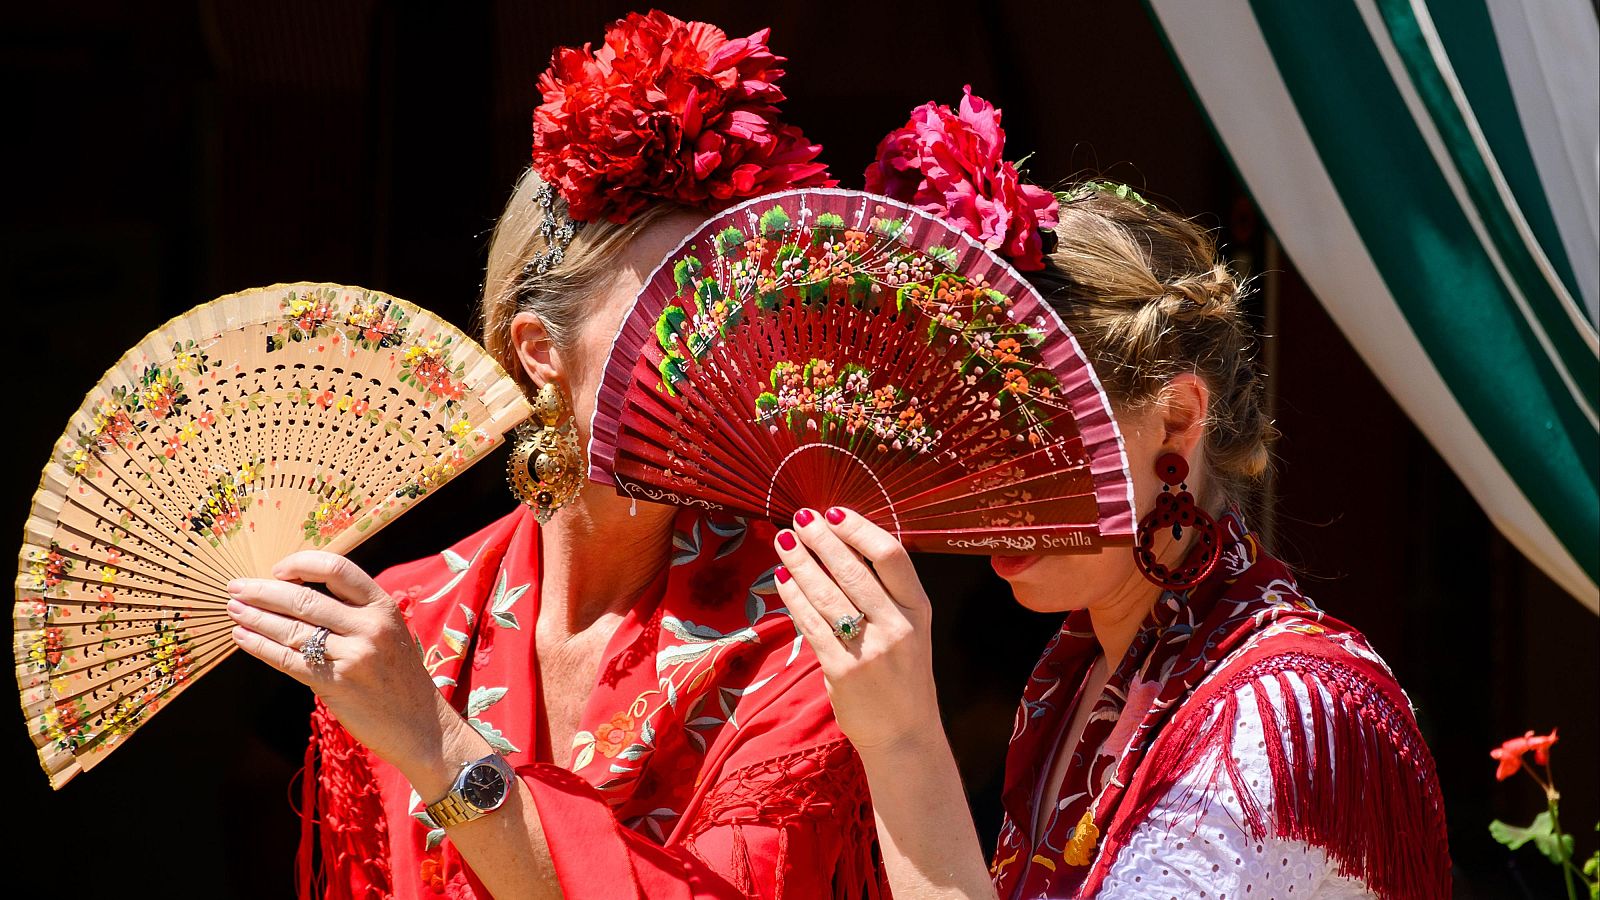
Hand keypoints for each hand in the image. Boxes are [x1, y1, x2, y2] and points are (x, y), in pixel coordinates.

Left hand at [226, 552, 481, 786]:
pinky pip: (289, 661)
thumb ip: (354, 614)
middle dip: (263, 592)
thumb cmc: (400, 679)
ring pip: (292, 630)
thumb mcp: (389, 634)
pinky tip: (242, 638)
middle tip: (235, 588)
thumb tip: (300, 598)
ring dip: (255, 618)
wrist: (422, 725)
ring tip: (233, 611)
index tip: (277, 569)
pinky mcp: (337, 684)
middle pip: (305, 599)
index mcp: (383, 606)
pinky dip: (261, 647)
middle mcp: (370, 626)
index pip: (337, 570)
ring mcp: (354, 656)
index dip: (301, 565)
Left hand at [772, 507, 939, 752]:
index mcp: (918, 609)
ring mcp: (870, 649)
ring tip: (784, 541)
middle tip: (800, 519)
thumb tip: (844, 546)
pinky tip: (782, 580)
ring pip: (827, 594)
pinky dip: (794, 598)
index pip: (892, 555)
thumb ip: (887, 594)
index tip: (835, 512)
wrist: (904, 735)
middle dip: (822, 539)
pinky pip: (812, 625)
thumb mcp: (911, 629)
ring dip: (801, 563)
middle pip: (854, 570)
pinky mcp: (843, 670)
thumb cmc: (902, 675)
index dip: (860, 528)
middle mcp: (897, 626)